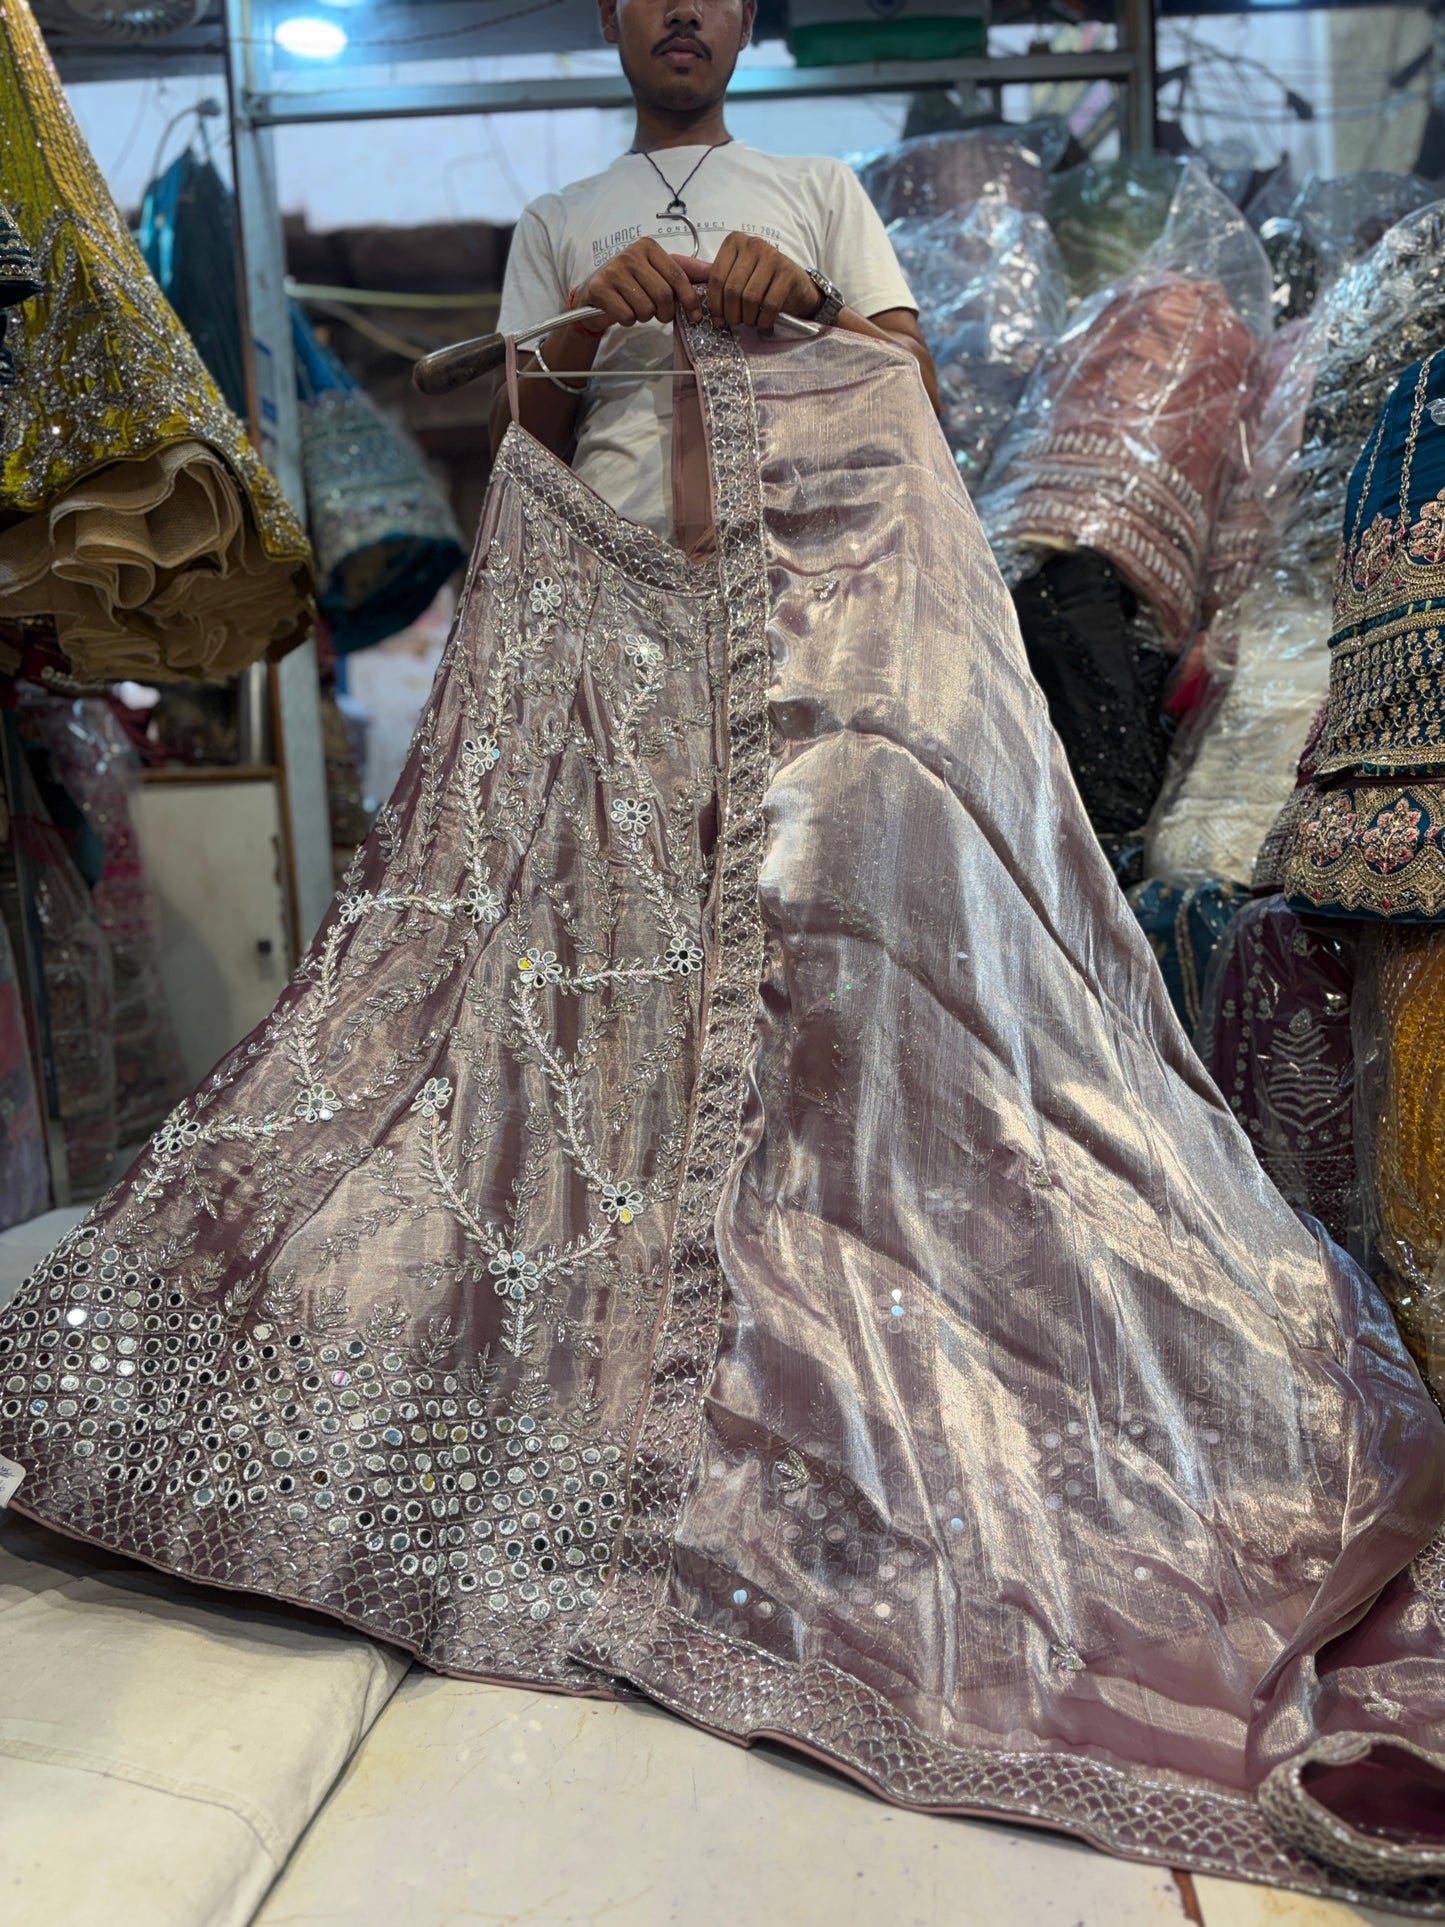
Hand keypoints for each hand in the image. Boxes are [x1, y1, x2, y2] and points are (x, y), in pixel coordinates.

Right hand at [574, 237, 703, 331]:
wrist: (593, 295)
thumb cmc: (630, 284)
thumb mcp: (657, 272)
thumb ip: (685, 272)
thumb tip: (714, 272)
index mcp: (648, 246)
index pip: (677, 276)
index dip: (690, 300)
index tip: (696, 315)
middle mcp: (630, 253)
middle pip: (664, 295)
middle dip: (664, 312)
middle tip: (658, 313)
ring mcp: (613, 270)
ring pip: (646, 308)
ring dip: (644, 316)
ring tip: (636, 307)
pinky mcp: (600, 288)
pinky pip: (628, 316)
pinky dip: (628, 320)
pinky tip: (621, 311)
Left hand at [706, 233, 821, 331]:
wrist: (796, 285)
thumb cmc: (761, 282)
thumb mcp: (737, 274)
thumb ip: (719, 281)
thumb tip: (698, 301)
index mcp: (734, 241)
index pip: (716, 277)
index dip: (714, 303)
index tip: (718, 319)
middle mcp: (753, 244)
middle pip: (732, 289)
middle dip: (731, 313)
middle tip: (735, 323)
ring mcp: (773, 256)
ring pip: (750, 298)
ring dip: (748, 318)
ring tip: (750, 321)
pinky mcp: (788, 273)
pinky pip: (769, 305)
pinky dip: (764, 320)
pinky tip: (763, 322)